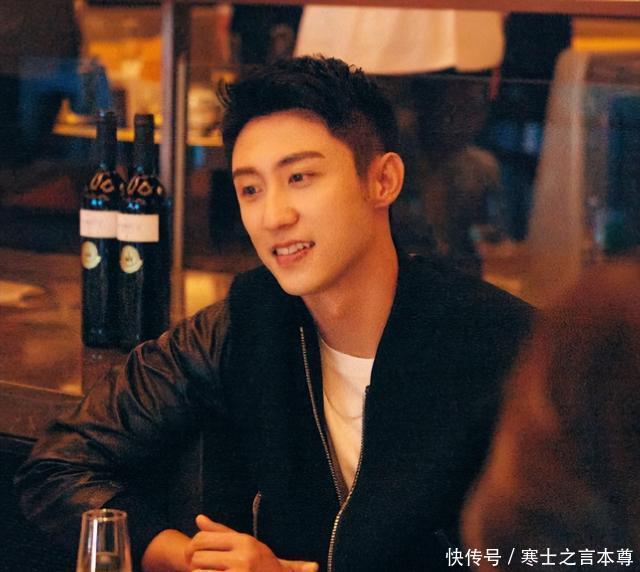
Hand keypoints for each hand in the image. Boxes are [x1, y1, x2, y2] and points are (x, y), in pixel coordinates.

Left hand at [185, 514, 318, 571]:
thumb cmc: (260, 561)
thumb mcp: (244, 542)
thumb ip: (220, 532)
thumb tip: (198, 518)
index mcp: (243, 542)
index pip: (203, 538)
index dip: (192, 546)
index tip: (192, 554)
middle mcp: (242, 558)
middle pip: (198, 557)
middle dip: (195, 563)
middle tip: (202, 566)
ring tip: (210, 571)